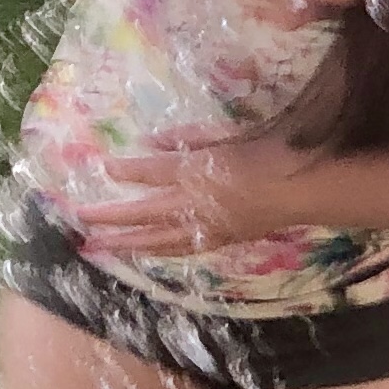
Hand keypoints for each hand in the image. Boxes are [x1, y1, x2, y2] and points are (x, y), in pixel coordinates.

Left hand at [77, 132, 315, 260]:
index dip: (127, 170)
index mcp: (200, 173)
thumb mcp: (229, 135)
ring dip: (128, 243)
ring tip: (102, 247)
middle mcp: (198, 204)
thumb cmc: (272, 152)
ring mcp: (209, 227)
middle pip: (146, 212)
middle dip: (111, 216)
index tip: (102, 167)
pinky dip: (161, 250)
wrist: (307, 189)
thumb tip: (153, 142)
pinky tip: (147, 253)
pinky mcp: (222, 239)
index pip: (153, 172)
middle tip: (81, 219)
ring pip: (159, 240)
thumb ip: (190, 139)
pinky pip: (183, 249)